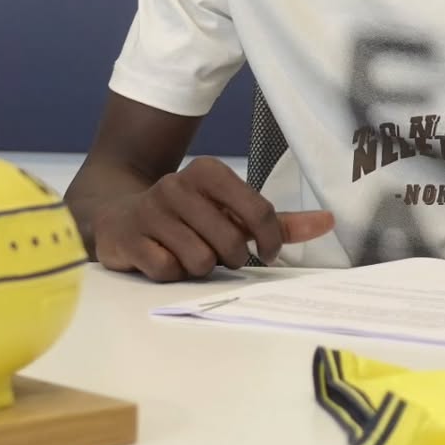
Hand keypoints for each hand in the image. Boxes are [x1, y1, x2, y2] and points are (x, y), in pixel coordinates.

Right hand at [93, 156, 334, 281]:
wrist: (116, 215)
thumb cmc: (187, 216)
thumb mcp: (229, 210)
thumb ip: (277, 220)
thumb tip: (328, 221)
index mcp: (208, 172)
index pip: (259, 211)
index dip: (269, 241)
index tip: (266, 253)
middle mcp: (177, 185)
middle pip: (230, 243)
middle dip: (229, 257)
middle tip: (216, 251)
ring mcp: (150, 211)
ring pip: (199, 261)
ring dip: (197, 267)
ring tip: (185, 252)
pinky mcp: (128, 238)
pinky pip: (166, 271)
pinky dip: (169, 272)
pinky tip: (160, 256)